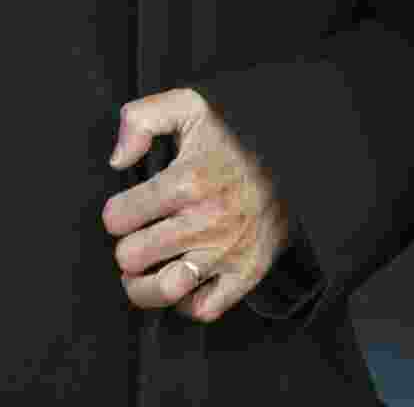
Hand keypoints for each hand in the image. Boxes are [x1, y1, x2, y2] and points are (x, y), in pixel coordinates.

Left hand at [102, 86, 290, 322]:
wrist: (297, 152)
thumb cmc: (236, 133)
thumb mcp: (190, 106)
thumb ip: (143, 118)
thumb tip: (118, 161)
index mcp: (188, 179)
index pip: (118, 218)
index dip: (117, 211)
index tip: (128, 206)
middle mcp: (207, 220)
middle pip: (133, 257)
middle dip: (129, 244)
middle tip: (139, 234)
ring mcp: (228, 250)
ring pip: (163, 290)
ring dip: (143, 284)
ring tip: (144, 269)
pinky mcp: (248, 271)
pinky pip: (204, 308)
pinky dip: (186, 301)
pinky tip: (183, 277)